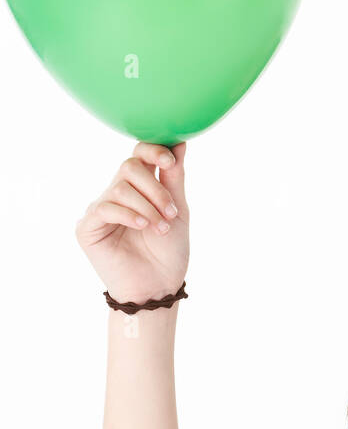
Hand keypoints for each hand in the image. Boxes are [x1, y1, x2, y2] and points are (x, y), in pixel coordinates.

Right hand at [75, 141, 189, 304]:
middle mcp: (117, 193)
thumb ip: (174, 177)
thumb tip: (179, 141)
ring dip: (146, 207)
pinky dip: (128, 214)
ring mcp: (100, 209)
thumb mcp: (177, 210)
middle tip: (171, 212)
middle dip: (155, 188)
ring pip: (120, 188)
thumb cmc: (169, 252)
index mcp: (139, 187)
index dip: (152, 151)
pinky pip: (104, 207)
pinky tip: (142, 227)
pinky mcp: (87, 227)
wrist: (158, 287)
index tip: (171, 161)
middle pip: (129, 167)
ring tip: (161, 228)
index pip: (138, 154)